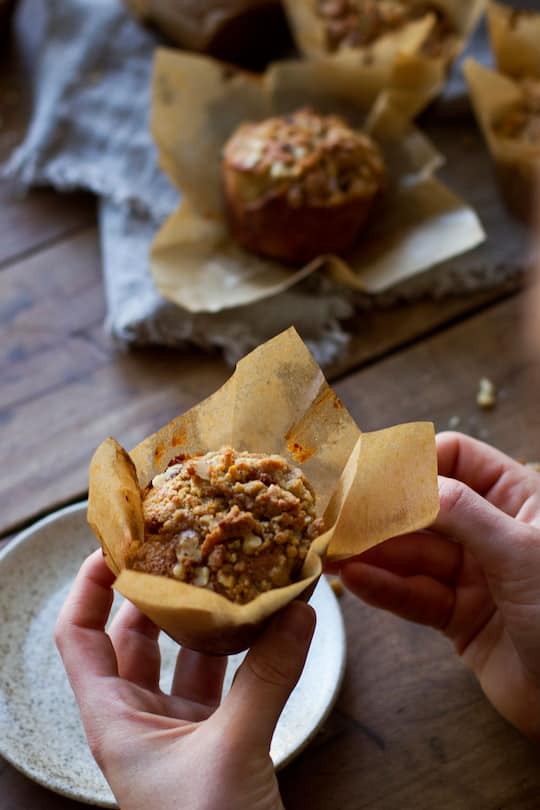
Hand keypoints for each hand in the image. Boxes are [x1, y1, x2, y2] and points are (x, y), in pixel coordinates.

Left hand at [55, 550, 314, 809]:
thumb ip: (266, 678)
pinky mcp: (220, 742)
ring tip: (235, 575)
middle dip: (160, 592)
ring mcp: (181, 730)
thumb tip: (297, 613)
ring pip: (187, 657)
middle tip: (188, 548)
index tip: (117, 546)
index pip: (80, 638)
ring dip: (211, 620)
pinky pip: (229, 681)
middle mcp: (141, 720)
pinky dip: (246, 652)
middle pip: (136, 636)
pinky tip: (272, 625)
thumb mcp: (232, 752)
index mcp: (115, 720)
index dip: (89, 589)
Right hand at [329, 431, 539, 738]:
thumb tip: (404, 480)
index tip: (365, 470)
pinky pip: (415, 596)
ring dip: (372, 553)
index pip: (455, 459)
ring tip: (331, 551)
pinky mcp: (460, 617)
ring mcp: (474, 575)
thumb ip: (461, 511)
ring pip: (413, 555)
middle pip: (424, 509)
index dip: (411, 462)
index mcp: (517, 498)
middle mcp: (492, 531)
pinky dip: (384, 589)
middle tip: (335, 517)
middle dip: (379, 513)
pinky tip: (354, 581)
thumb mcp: (519, 549)